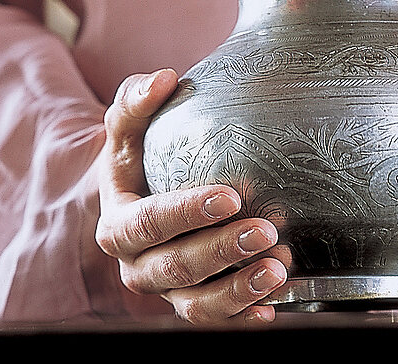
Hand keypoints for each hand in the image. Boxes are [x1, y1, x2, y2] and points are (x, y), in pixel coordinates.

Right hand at [95, 69, 287, 326]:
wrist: (140, 196)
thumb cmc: (140, 153)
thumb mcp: (128, 126)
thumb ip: (136, 98)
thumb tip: (163, 77)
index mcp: (119, 225)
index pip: (149, 223)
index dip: (187, 213)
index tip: (230, 196)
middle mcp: (139, 266)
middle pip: (175, 269)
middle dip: (221, 252)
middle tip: (266, 230)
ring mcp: (167, 291)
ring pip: (196, 305)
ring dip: (238, 292)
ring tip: (278, 269)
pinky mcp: (195, 303)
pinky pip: (216, 320)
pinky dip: (243, 317)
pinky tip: (275, 306)